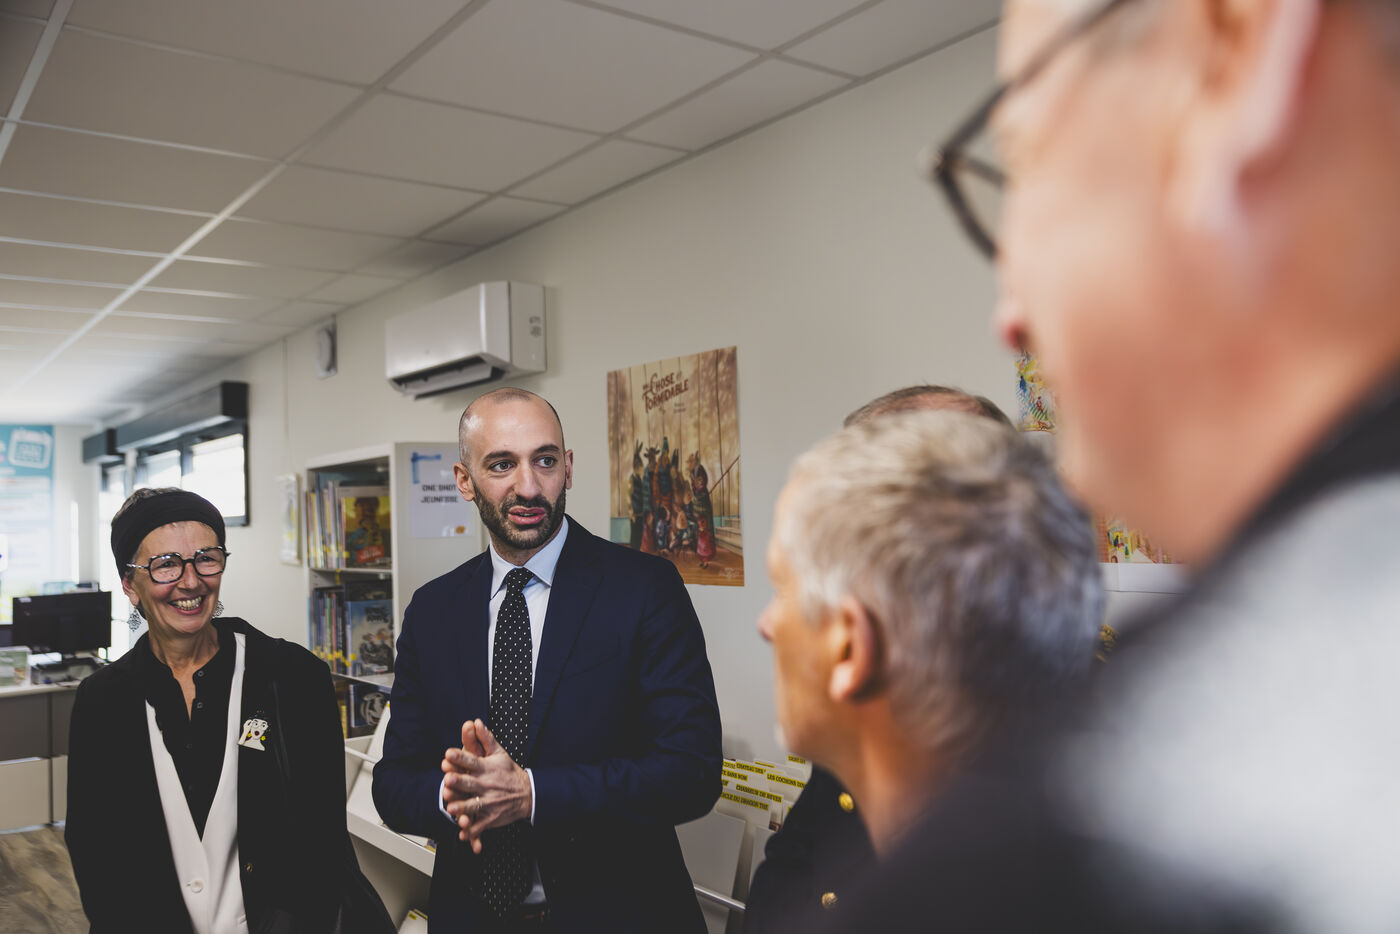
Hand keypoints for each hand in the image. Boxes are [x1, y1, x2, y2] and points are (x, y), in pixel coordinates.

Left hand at [440, 719, 531, 852]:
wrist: (528, 794)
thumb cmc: (509, 772)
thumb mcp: (499, 753)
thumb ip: (486, 738)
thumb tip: (475, 721)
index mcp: (486, 768)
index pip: (471, 761)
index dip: (460, 757)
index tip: (448, 753)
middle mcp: (486, 785)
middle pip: (470, 783)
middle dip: (459, 781)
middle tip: (448, 779)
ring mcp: (489, 802)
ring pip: (473, 805)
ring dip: (462, 806)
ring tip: (451, 807)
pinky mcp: (491, 818)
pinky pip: (480, 825)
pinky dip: (472, 831)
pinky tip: (463, 833)